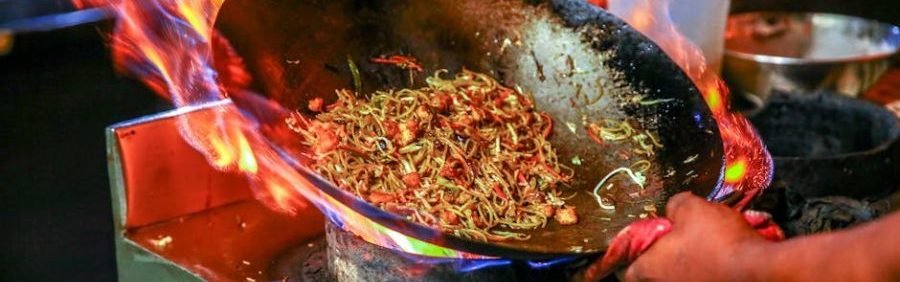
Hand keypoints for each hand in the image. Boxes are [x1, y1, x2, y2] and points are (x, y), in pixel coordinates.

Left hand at [621, 193, 772, 280]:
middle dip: (658, 257)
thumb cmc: (718, 241)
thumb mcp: (690, 208)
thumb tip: (674, 208)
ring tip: (699, 245)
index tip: (637, 242)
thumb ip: (674, 205)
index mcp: (648, 269)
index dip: (628, 253)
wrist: (759, 270)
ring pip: (676, 277)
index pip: (623, 269)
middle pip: (650, 272)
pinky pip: (700, 278)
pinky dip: (705, 270)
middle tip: (670, 240)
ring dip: (684, 263)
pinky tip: (719, 256)